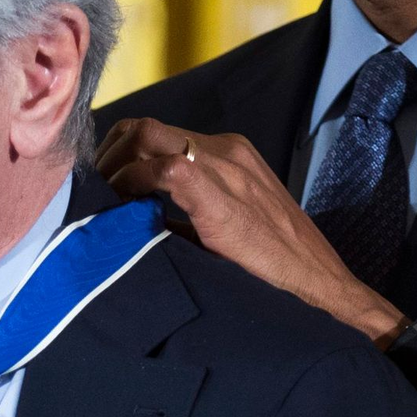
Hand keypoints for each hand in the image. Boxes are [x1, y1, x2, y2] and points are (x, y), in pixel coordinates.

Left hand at [95, 118, 411, 348]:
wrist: (324, 290)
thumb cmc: (275, 268)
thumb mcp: (226, 225)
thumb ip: (186, 211)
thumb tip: (131, 218)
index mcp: (228, 153)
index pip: (156, 133)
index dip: (119, 153)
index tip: (100, 184)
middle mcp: (226, 149)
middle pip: (143, 126)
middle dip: (108, 153)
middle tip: (92, 191)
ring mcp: (226, 168)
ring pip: (146, 136)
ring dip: (114, 164)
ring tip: (103, 200)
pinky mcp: (222, 197)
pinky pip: (164, 169)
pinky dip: (133, 182)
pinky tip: (125, 209)